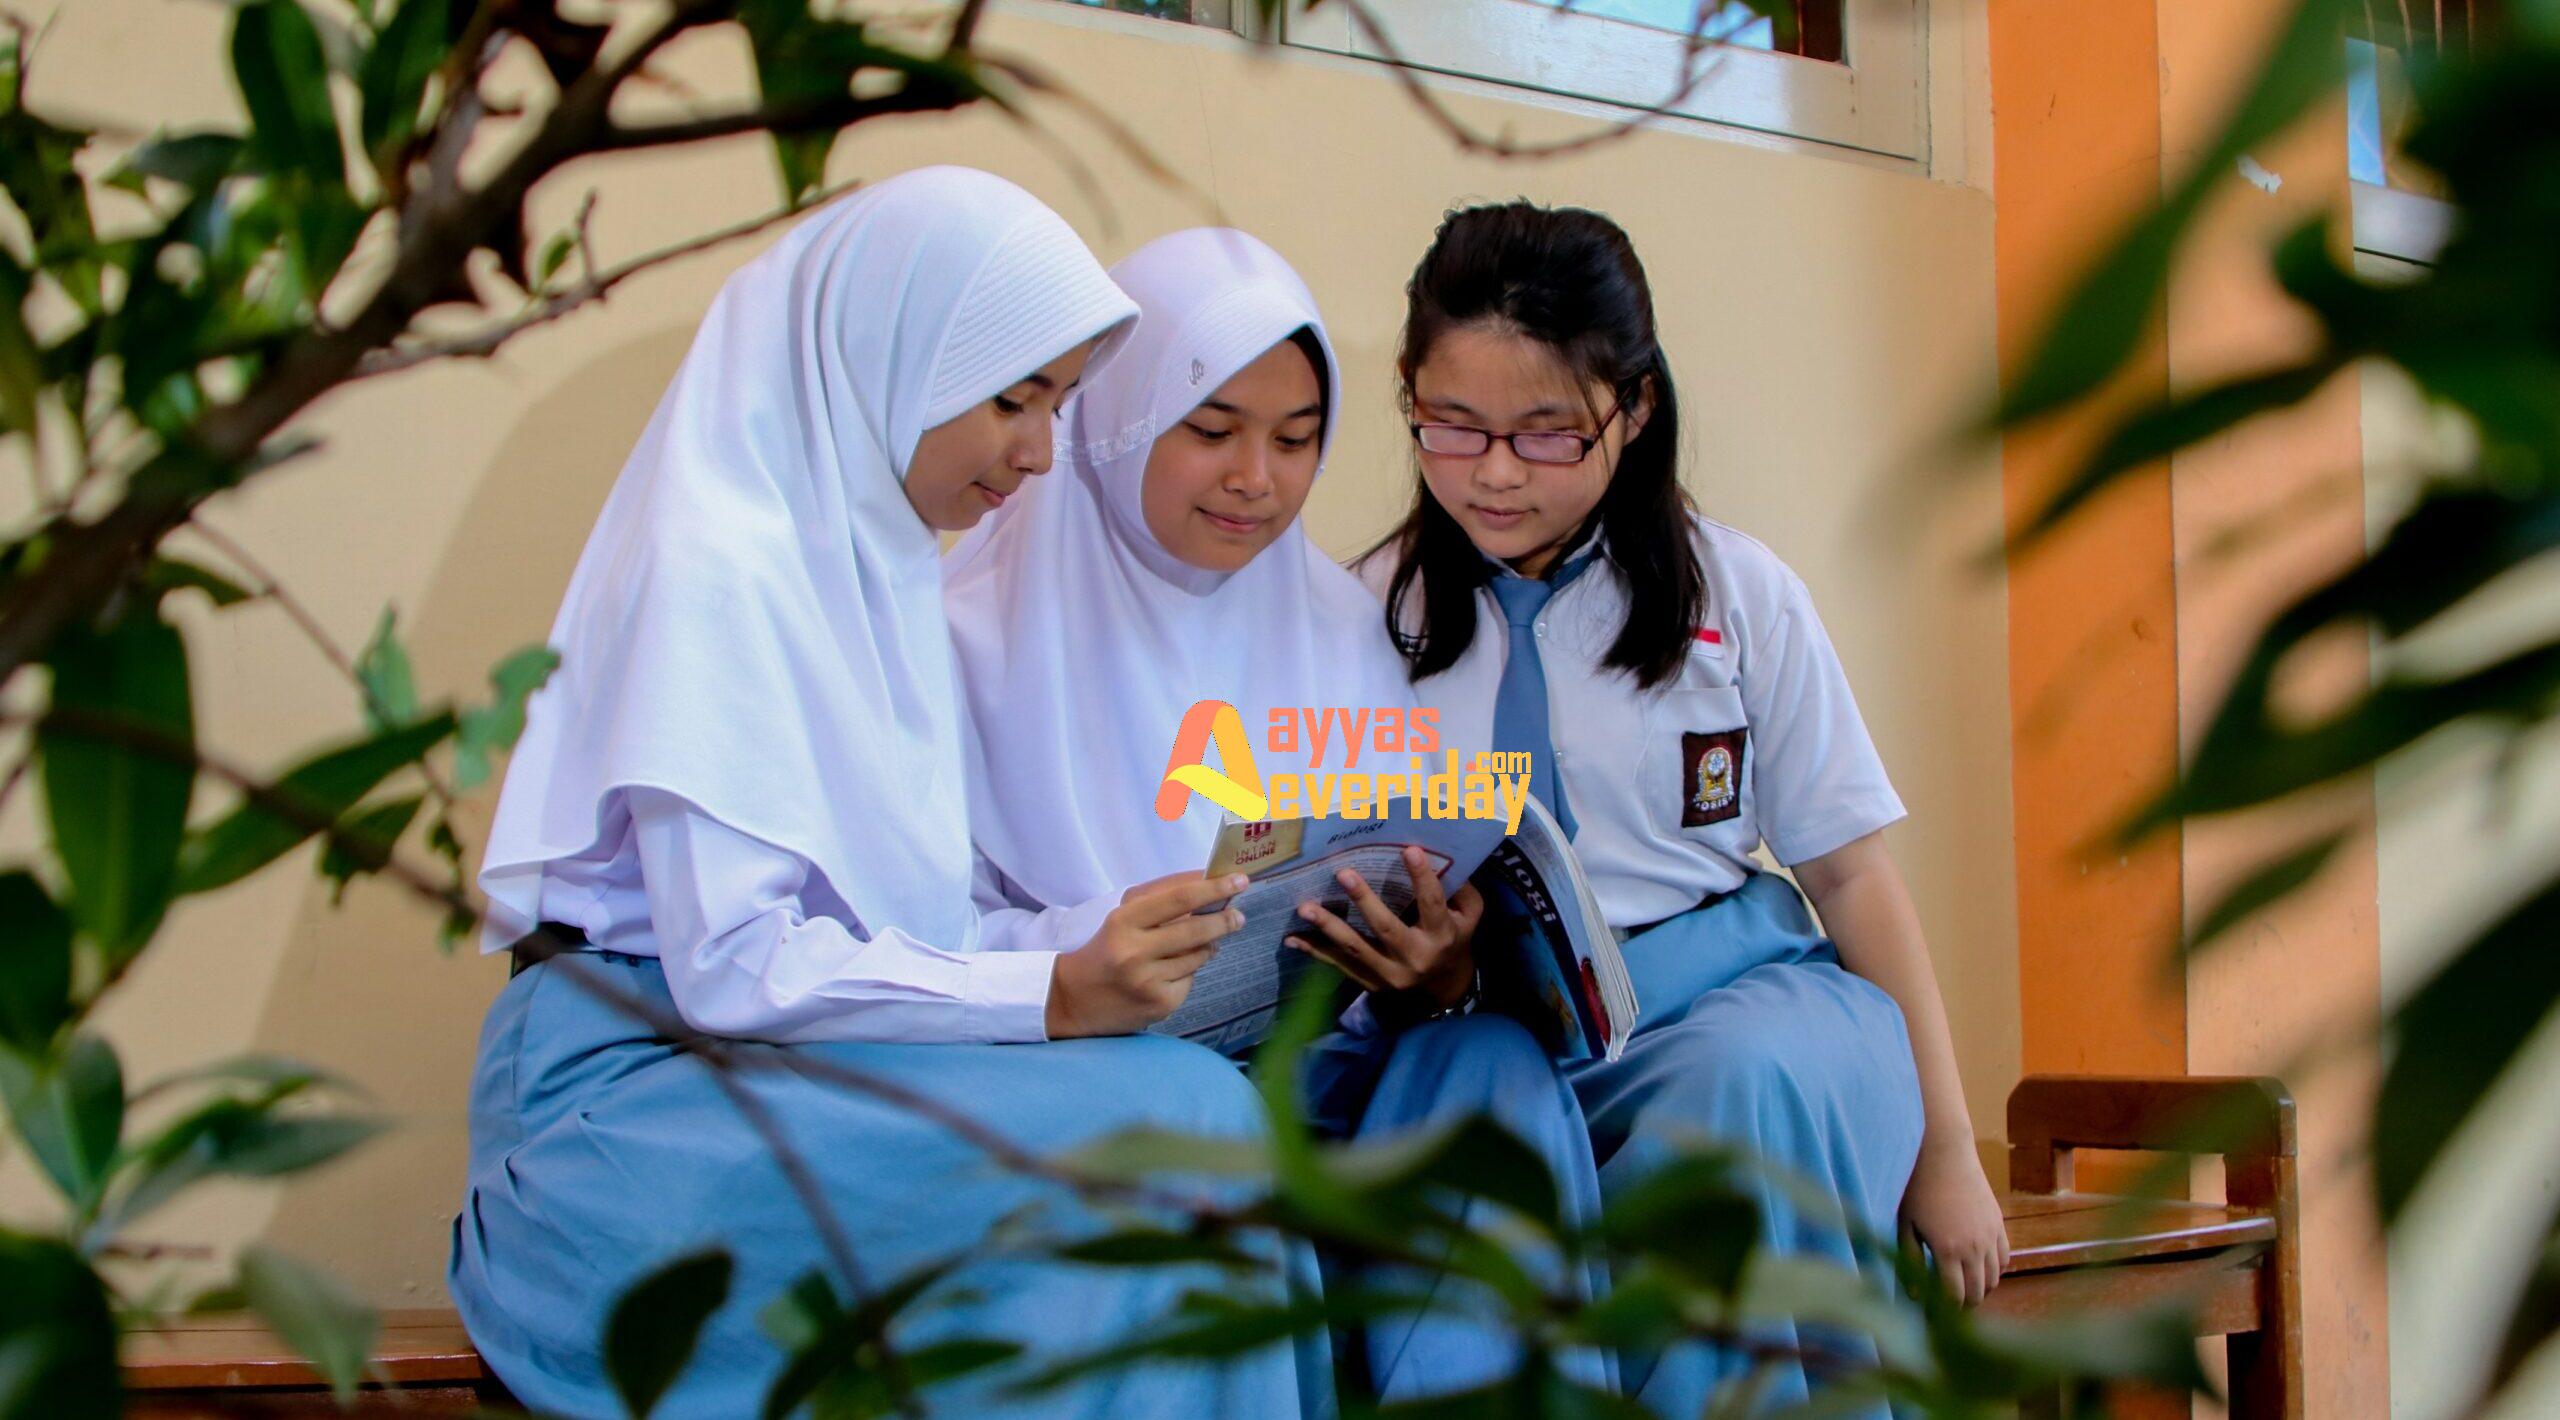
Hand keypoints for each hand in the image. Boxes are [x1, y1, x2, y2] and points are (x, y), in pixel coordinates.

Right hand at [1046, 872, 1245, 1038]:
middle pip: (1196, 930)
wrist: (1073, 999)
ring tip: (1199, 944)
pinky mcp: (1160, 1004)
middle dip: (1225, 920)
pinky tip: (1171, 973)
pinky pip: (1190, 979)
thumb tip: (1210, 887)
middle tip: (1238, 916)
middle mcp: (1135, 952)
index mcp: (1124, 921)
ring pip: (1199, 956)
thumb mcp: (1123, 917)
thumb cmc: (1106, 949)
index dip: (1213, 888)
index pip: (1179, 899)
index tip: (1238, 881)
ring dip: (1207, 946)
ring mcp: (1148, 981)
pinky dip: (1189, 972)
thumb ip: (1162, 900)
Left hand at [1283, 847, 1483, 1010]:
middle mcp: (1415, 957)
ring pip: (1356, 949)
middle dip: (1364, 901)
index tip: (1409, 850)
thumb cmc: (1455, 938)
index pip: (1433, 905)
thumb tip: (1439, 856)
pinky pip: (1340, 966)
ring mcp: (1390, 974)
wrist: (1444, 988)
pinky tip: (1293, 938)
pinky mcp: (1371, 983)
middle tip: (1343, 873)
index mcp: (1442, 936)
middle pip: (1387, 929)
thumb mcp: (1469, 916)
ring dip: (1329, 927)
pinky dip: (1315, 952)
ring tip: (1305, 907)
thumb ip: (1460, 889)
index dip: (1423, 878)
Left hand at [1899, 1134, 2007, 1304]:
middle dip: (1963, 1305)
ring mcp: (1991, 1236)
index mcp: (1948, 1251)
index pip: (1954, 1297)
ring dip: (1980, 1288)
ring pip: (1995, 1279)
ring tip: (1963, 1289)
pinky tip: (1978, 1268)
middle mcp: (1975, 1248)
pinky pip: (2005, 1258)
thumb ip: (1910, 1261)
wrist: (1943, 1152)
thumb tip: (1914, 1295)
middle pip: (1977, 1293)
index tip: (1934, 1317)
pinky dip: (1995, 1269)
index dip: (1945, 1312)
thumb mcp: (1905, 1225)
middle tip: (1948, 1309)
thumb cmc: (1916, 1187)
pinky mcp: (1999, 1224)